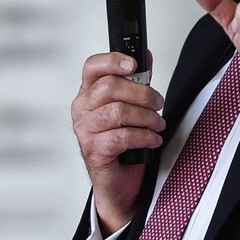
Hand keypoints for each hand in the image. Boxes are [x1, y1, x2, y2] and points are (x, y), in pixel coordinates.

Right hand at [71, 51, 165, 235]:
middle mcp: (82, 110)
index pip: (92, 67)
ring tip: (157, 125)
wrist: (120, 183)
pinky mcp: (94, 150)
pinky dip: (144, 136)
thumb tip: (145, 56)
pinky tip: (152, 139)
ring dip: (146, 117)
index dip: (112, 61)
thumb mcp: (130, 108)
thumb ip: (136, 82)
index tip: (133, 64)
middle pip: (109, 87)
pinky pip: (122, 136)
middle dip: (142, 93)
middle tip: (158, 103)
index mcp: (88, 94)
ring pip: (118, 112)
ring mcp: (85, 131)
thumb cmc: (122, 144)